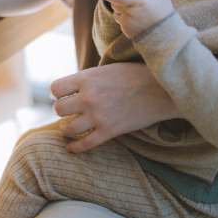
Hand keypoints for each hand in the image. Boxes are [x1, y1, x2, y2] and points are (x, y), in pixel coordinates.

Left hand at [49, 63, 178, 152]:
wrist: (162, 89)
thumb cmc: (135, 75)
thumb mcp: (107, 69)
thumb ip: (88, 79)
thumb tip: (70, 89)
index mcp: (87, 78)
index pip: (55, 88)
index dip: (59, 92)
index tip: (65, 94)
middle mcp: (89, 97)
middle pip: (58, 109)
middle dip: (63, 110)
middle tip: (69, 111)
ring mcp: (98, 116)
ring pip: (68, 129)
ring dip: (68, 128)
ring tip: (71, 127)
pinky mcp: (109, 131)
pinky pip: (85, 144)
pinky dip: (75, 148)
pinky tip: (72, 148)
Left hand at [93, 0, 169, 38]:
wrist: (164, 38)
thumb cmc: (164, 14)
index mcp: (140, 2)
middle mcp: (131, 13)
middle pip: (116, 1)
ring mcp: (127, 23)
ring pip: (117, 10)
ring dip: (122, 7)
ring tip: (137, 9)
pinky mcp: (125, 30)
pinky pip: (120, 19)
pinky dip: (124, 16)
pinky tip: (136, 18)